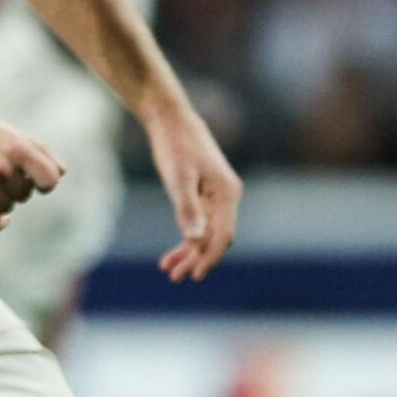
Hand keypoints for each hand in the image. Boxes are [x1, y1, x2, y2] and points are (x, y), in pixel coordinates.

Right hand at [0, 105, 63, 230]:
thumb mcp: (6, 131)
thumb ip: (37, 150)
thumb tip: (62, 172)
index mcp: (16, 147)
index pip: (50, 179)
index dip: (46, 183)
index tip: (36, 182)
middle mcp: (1, 166)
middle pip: (25, 195)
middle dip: (16, 187)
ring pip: (8, 209)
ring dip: (2, 201)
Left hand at [147, 107, 240, 281]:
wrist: (170, 119)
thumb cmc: (175, 145)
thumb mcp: (178, 177)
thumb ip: (188, 209)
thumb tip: (195, 239)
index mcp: (227, 193)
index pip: (223, 235)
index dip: (210, 257)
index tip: (195, 275)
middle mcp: (227, 196)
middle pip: (215, 237)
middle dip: (196, 258)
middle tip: (175, 277)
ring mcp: (216, 196)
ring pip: (206, 233)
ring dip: (189, 252)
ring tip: (169, 270)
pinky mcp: (203, 194)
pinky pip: (199, 222)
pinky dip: (186, 238)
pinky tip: (172, 253)